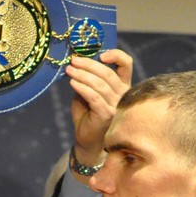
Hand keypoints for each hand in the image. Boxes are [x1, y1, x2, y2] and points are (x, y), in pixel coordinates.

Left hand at [66, 49, 132, 166]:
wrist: (87, 142)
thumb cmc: (87, 116)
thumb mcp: (87, 93)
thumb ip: (87, 79)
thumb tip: (76, 62)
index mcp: (122, 86)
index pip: (126, 64)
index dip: (116, 55)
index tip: (100, 54)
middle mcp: (123, 95)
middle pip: (108, 73)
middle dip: (88, 64)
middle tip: (73, 62)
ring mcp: (116, 106)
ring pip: (100, 84)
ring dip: (82, 75)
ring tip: (69, 71)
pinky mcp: (107, 115)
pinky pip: (94, 97)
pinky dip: (82, 87)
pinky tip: (72, 83)